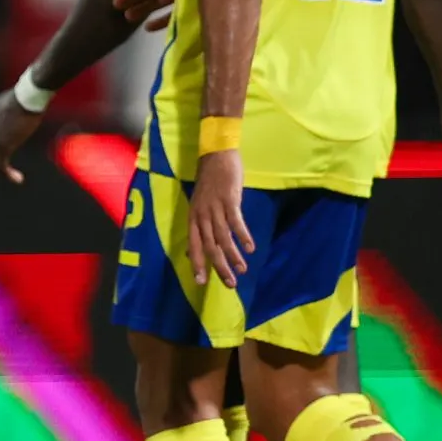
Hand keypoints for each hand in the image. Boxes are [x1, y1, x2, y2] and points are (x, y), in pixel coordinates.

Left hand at [0, 90, 41, 183]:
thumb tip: (13, 119)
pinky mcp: (2, 145)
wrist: (27, 96)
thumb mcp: (6, 105)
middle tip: (6, 169)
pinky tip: (18, 178)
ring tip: (14, 177)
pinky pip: (1, 165)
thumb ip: (3, 116)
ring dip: (1, 172)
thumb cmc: (24, 97)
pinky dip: (8, 174)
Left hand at [186, 147, 252, 286]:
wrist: (216, 157)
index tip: (201, 283)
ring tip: (243, 269)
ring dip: (233, 255)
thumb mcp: (198, 207)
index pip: (193, 245)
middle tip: (230, 283)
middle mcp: (202, 215)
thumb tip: (191, 252)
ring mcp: (215, 208)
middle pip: (209, 246)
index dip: (197, 264)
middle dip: (219, 266)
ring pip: (222, 237)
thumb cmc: (209, 184)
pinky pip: (236, 221)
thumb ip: (197, 229)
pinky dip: (243, 235)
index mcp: (193, 218)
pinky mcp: (229, 200)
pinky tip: (250, 247)